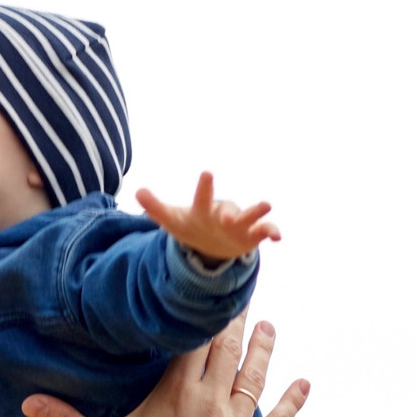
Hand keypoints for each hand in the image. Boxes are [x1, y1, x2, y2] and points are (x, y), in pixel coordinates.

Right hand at [21, 319, 306, 416]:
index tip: (210, 290)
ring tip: (270, 326)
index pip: (194, 341)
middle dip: (236, 320)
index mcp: (176, 392)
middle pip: (228, 349)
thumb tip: (26, 404)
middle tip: (244, 294)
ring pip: (255, 377)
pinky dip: (293, 400)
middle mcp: (210, 400)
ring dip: (265, 349)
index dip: (203, 314)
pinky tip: (305, 382)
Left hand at [133, 172, 280, 263]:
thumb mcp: (172, 220)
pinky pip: (264, 231)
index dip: (204, 187)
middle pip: (227, 207)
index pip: (202, 197)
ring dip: (257, 211)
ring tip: (267, 205)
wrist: (211, 242)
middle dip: (228, 209)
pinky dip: (272, 231)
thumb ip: (156, 207)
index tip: (206, 173)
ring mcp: (239, 223)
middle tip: (225, 213)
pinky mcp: (252, 235)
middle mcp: (223, 213)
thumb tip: (137, 191)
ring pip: (250, 216)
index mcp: (203, 209)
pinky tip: (278, 237)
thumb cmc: (190, 226)